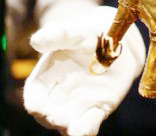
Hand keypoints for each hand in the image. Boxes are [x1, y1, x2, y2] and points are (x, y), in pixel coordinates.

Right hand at [23, 6, 144, 135]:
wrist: (120, 39)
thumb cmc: (90, 31)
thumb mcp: (75, 29)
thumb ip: (58, 34)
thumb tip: (36, 41)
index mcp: (49, 74)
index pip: (35, 94)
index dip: (35, 103)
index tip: (39, 108)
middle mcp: (61, 93)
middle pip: (48, 114)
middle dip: (51, 119)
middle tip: (61, 120)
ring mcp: (79, 102)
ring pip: (68, 125)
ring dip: (69, 129)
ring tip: (74, 130)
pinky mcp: (98, 108)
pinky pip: (90, 124)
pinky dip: (89, 128)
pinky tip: (93, 121)